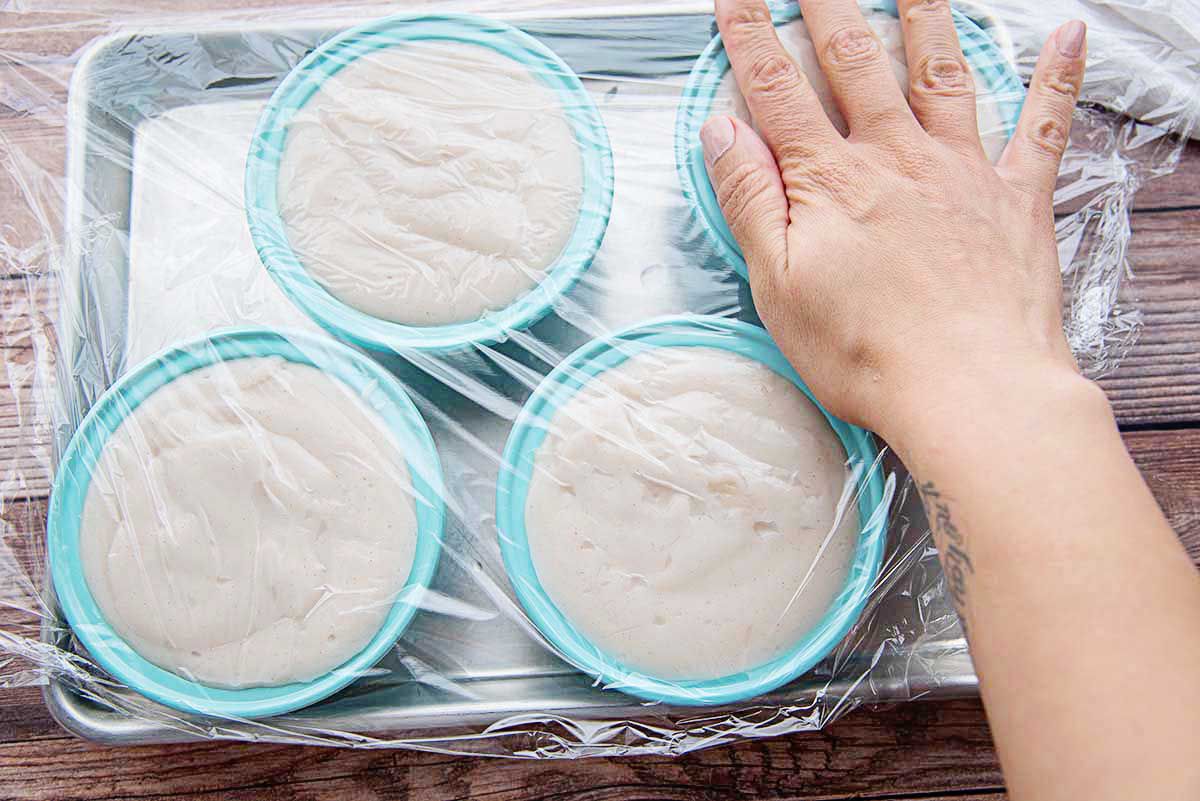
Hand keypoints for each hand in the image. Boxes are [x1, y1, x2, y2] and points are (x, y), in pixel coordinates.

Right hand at [701, 0, 1088, 442]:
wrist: (971, 389)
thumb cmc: (868, 352)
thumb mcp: (779, 283)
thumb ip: (751, 199)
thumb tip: (723, 131)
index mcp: (832, 180)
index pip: (777, 90)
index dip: (749, 38)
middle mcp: (897, 157)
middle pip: (856, 60)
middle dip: (829, 7)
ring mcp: (962, 170)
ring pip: (940, 70)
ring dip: (925, 15)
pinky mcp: (1016, 198)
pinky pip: (1041, 124)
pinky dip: (1056, 76)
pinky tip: (1066, 34)